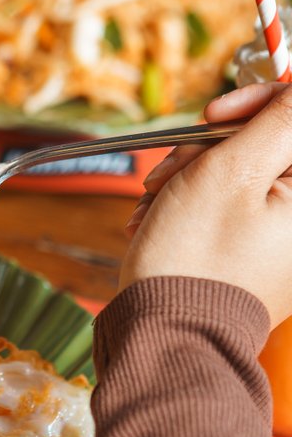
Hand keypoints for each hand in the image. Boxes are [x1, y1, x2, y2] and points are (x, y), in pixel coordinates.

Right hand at [120, 83, 291, 324]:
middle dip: (212, 147)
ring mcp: (284, 241)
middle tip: (172, 168)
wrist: (166, 332)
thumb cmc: (196, 257)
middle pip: (269, 146)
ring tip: (157, 198)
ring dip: (194, 174)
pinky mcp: (261, 254)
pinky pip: (233, 206)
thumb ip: (278, 120)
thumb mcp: (233, 170)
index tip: (213, 115)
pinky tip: (161, 214)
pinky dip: (194, 201)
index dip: (257, 103)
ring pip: (244, 173)